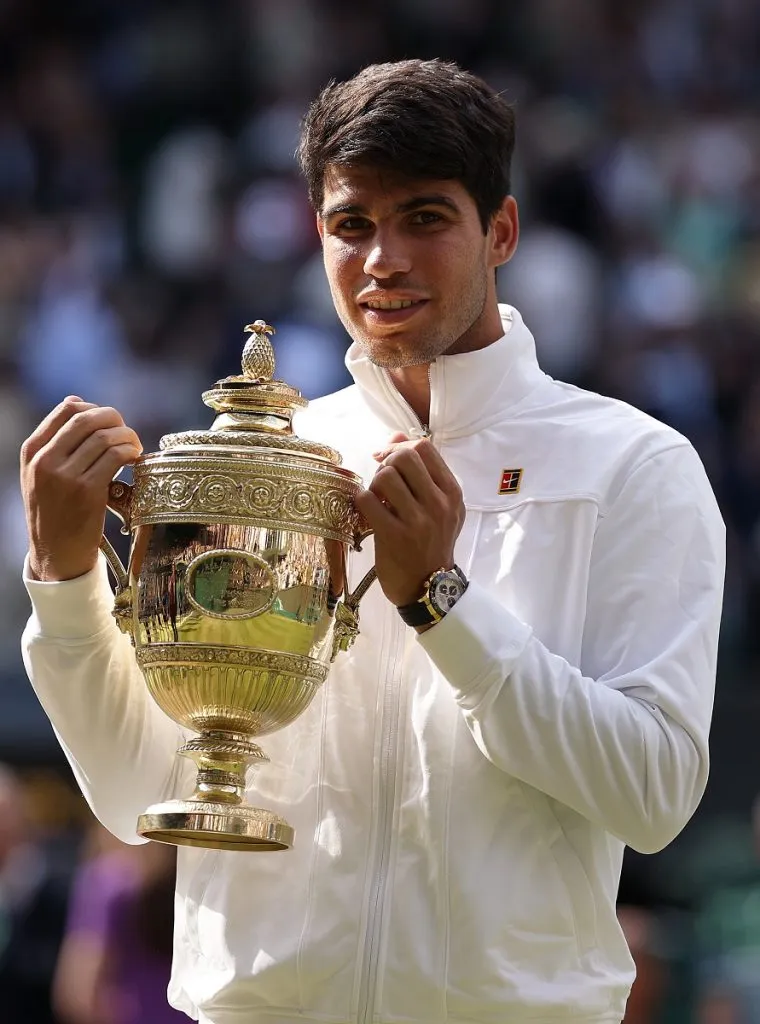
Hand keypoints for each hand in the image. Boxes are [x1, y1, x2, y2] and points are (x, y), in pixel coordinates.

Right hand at [20, 397, 142, 581]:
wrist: (56, 555)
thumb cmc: (54, 512)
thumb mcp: (41, 474)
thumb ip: (55, 441)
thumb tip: (76, 400)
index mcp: (32, 451)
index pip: (66, 410)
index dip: (94, 409)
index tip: (107, 422)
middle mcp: (45, 460)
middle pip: (88, 418)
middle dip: (115, 419)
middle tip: (127, 432)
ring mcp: (65, 476)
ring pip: (105, 436)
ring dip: (127, 437)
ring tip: (134, 448)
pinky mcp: (87, 491)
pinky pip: (116, 456)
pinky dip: (130, 452)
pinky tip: (135, 460)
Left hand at [355, 433, 464, 606]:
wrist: (429, 588)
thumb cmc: (432, 543)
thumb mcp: (439, 507)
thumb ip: (422, 471)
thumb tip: (396, 436)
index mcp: (451, 493)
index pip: (424, 448)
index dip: (399, 447)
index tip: (388, 459)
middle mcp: (438, 504)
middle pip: (404, 457)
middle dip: (385, 462)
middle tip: (382, 480)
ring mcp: (417, 521)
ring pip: (385, 476)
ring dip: (373, 484)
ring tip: (376, 499)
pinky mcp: (394, 537)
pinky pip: (368, 501)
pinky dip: (362, 501)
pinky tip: (367, 511)